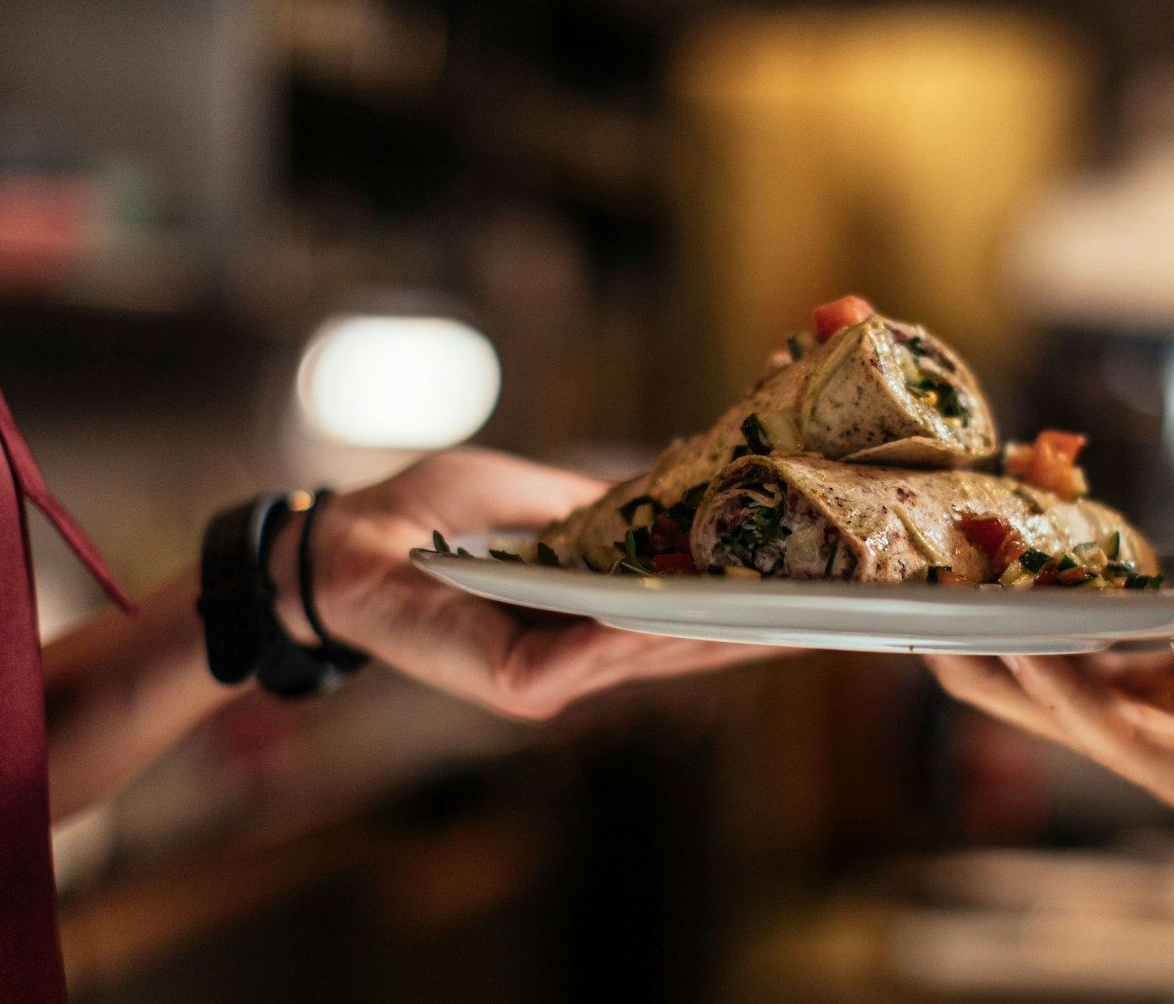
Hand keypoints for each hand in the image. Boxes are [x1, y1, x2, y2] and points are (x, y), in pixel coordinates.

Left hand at [274, 449, 773, 720]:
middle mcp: (574, 657)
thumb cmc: (414, 516)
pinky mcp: (515, 681)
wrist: (331, 550)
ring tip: (793, 612)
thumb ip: (592, 507)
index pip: (682, 621)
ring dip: (721, 634)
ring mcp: (548, 676)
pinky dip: (642, 633)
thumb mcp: (522, 492)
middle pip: (687, 649)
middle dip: (761, 631)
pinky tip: (692, 610)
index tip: (819, 591)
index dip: (749, 609)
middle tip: (842, 611)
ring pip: (654, 657)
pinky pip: (593, 659)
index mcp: (582, 616)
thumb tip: (665, 491)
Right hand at [928, 425, 1173, 865]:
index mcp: (1153, 696)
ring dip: (1078, 698)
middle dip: (1000, 673)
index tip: (937, 582)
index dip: (992, 636)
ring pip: (1127, 746)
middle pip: (1059, 715)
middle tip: (941, 623)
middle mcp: (1169, 744)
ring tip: (1035, 647)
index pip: (1051, 672)